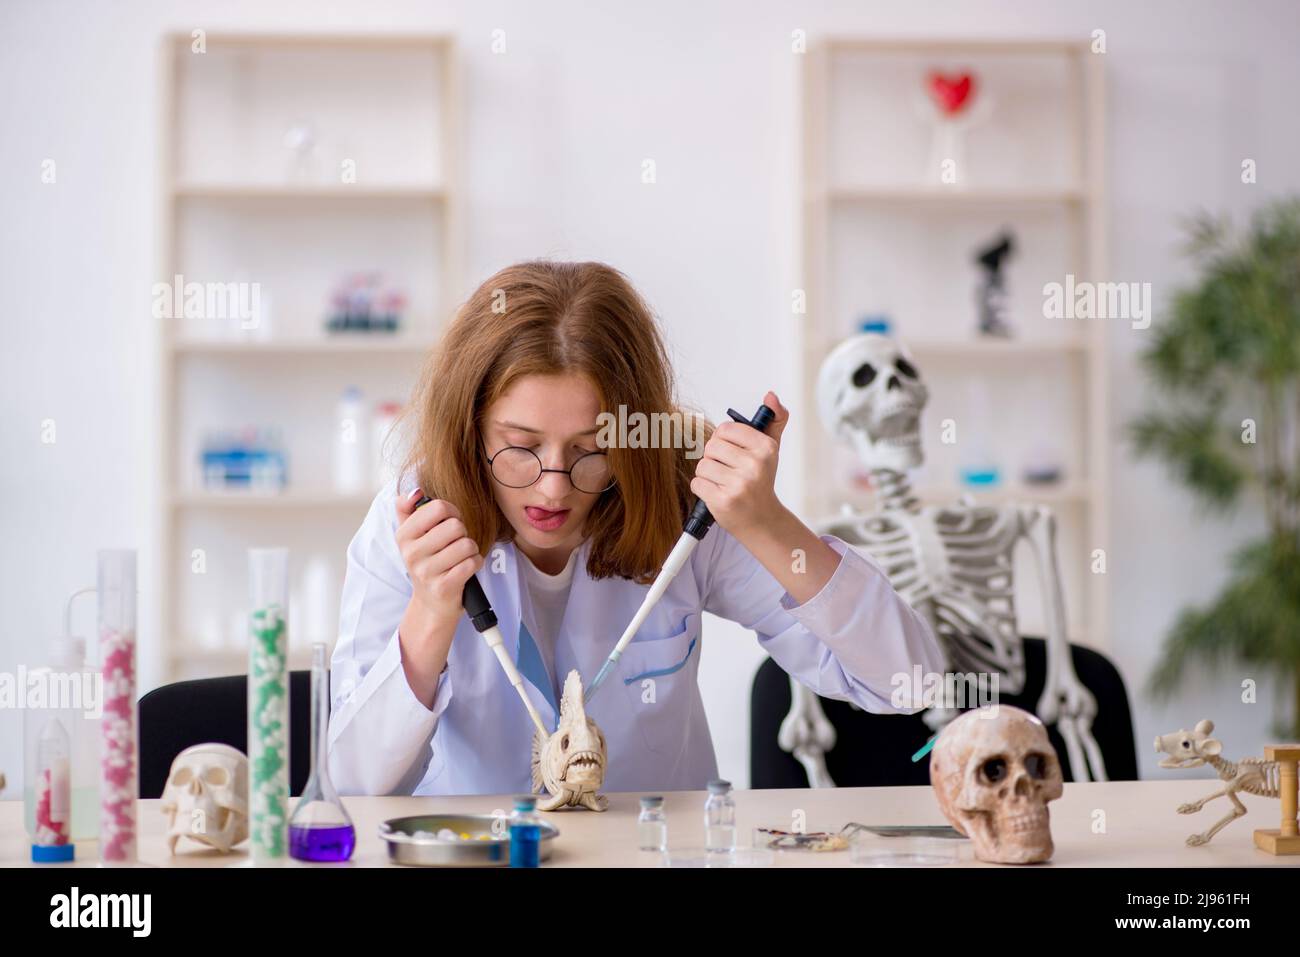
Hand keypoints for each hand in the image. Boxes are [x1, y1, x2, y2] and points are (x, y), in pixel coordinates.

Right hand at [395, 489, 484, 631]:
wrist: (431, 603)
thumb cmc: (427, 562)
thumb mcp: (411, 536)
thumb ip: (407, 509)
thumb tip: (415, 491)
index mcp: (404, 535)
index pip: (438, 507)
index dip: (452, 512)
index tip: (449, 522)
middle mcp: (411, 553)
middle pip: (456, 526)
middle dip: (463, 533)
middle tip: (455, 544)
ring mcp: (427, 572)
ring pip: (467, 544)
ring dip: (470, 550)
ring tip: (460, 557)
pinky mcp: (444, 587)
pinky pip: (473, 562)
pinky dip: (475, 563)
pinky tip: (465, 569)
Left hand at [689, 390, 789, 537]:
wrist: (762, 521)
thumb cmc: (761, 483)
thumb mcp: (771, 450)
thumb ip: (773, 420)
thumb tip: (771, 396)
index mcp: (765, 448)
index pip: (724, 429)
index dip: (724, 441)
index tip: (733, 452)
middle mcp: (754, 465)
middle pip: (711, 447)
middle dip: (715, 458)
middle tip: (729, 470)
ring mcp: (738, 484)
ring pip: (702, 465)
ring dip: (708, 475)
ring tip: (724, 483)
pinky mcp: (723, 501)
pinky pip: (697, 484)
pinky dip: (702, 489)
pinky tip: (718, 493)